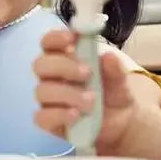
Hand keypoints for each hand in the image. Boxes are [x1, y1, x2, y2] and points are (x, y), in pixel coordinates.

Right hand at [33, 29, 140, 154]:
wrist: (120, 121)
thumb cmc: (113, 92)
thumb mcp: (119, 79)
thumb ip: (114, 68)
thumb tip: (108, 56)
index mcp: (64, 58)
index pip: (48, 43)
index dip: (56, 38)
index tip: (73, 38)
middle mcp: (51, 77)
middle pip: (40, 65)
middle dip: (62, 66)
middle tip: (87, 73)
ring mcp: (48, 100)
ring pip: (41, 91)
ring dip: (66, 93)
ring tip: (91, 100)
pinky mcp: (49, 122)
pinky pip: (42, 117)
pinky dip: (59, 115)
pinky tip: (76, 115)